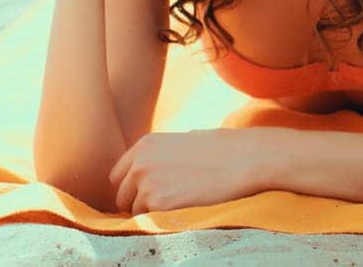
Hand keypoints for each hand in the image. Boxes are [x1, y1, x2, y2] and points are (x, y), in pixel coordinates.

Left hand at [109, 128, 273, 214]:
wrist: (244, 160)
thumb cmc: (223, 149)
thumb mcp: (186, 140)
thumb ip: (164, 153)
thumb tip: (157, 168)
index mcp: (145, 145)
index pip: (118, 175)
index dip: (131, 188)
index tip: (146, 195)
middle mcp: (140, 163)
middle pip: (121, 196)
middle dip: (137, 203)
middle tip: (162, 206)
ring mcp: (147, 184)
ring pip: (134, 211)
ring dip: (150, 213)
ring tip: (177, 207)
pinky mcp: (158, 203)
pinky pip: (149, 221)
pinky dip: (162, 220)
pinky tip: (183, 211)